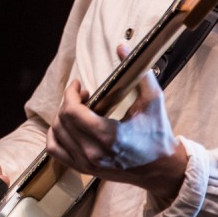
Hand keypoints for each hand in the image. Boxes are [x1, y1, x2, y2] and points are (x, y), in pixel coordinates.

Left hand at [45, 44, 187, 203]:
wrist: (162, 169)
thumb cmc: (159, 135)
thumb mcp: (153, 100)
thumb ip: (139, 73)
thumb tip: (121, 46)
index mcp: (108, 136)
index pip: (71, 112)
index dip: (70, 93)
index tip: (79, 85)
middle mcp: (93, 153)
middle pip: (62, 121)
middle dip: (69, 102)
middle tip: (84, 95)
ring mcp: (87, 164)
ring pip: (56, 134)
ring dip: (62, 117)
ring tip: (78, 110)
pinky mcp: (85, 170)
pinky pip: (55, 151)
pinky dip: (55, 136)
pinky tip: (67, 127)